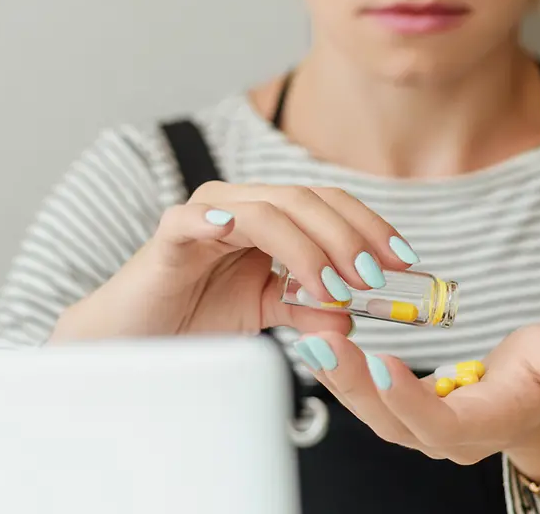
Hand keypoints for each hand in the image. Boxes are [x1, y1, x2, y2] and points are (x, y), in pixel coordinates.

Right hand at [50, 182, 418, 339]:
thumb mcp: (267, 314)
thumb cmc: (194, 319)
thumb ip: (309, 311)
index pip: (330, 204)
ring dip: (311, 246)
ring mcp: (205, 212)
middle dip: (350, 236)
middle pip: (309, 199)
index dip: (371, 226)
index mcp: (268, 216)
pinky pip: (204, 218)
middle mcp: (240, 204)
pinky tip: (266, 255)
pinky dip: (233, 226)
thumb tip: (352, 316)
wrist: (132, 339)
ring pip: (270, 208)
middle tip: (377, 275)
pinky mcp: (172, 232)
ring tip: (335, 287)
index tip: (406, 261)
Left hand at [294, 324, 539, 475]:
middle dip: (352, 385)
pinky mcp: (401, 410)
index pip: (438, 423)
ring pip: (369, 411)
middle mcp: (444, 436)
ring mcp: (419, 427)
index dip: (408, 399)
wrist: (535, 395)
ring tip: (307, 338)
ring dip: (336, 377)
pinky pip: (364, 396)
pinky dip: (338, 371)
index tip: (380, 360)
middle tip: (322, 343)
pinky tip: (313, 340)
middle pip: (390, 421)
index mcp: (482, 425)